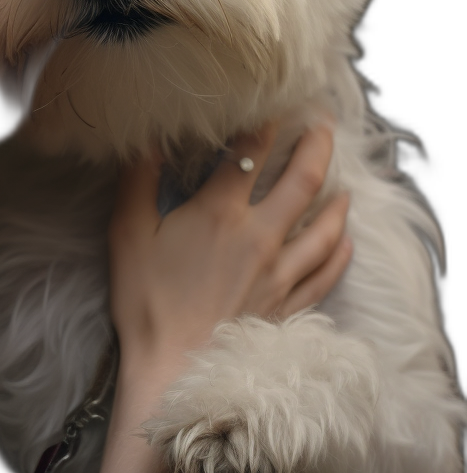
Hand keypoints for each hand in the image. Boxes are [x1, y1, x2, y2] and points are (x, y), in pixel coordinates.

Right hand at [108, 122, 350, 391]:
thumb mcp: (128, 234)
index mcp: (220, 213)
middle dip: (317, 145)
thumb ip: (139, 180)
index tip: (275, 99)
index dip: (264, 120)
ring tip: (341, 181)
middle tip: (324, 123)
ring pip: (326, 226)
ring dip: (337, 197)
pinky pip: (328, 272)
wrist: (171, 373)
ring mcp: (281, 273)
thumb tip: (149, 137)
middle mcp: (261, 236)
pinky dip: (341, 251)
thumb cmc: (145, 303)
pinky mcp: (289, 306)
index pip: (250, 152)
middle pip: (303, 179)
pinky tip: (345, 239)